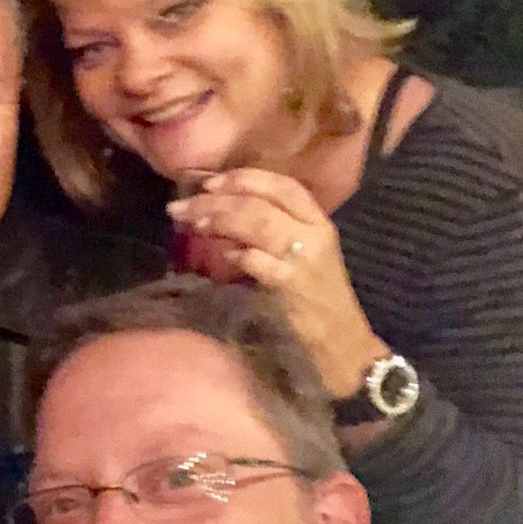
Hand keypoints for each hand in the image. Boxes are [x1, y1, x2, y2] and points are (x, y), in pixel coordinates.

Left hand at [168, 167, 386, 396]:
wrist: (341, 344)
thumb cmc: (313, 299)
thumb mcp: (297, 256)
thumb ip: (266, 232)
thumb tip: (218, 213)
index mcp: (318, 222)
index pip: (283, 185)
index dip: (244, 178)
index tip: (209, 182)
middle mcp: (315, 234)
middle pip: (260, 203)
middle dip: (215, 200)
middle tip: (181, 207)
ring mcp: (305, 259)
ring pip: (257, 223)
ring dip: (219, 219)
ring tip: (192, 223)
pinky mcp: (293, 286)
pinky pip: (258, 261)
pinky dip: (236, 255)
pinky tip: (222, 258)